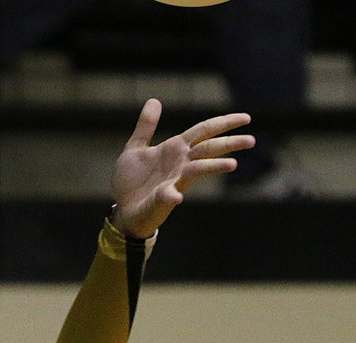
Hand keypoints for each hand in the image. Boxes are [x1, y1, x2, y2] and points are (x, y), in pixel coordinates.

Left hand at [111, 99, 253, 238]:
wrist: (122, 210)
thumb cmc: (131, 182)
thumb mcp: (135, 148)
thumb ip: (146, 126)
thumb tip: (154, 100)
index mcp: (175, 149)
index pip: (205, 131)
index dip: (224, 123)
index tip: (247, 118)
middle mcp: (180, 164)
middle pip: (209, 148)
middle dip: (229, 143)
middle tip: (252, 141)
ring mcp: (173, 181)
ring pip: (198, 170)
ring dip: (214, 166)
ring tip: (232, 164)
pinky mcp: (161, 199)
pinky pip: (168, 196)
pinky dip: (172, 195)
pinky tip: (177, 196)